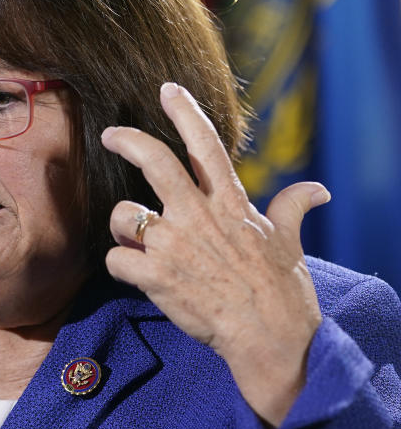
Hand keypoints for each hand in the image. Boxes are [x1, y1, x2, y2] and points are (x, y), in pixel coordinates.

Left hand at [100, 82, 326, 427]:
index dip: (185, 113)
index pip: (206, 145)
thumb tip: (317, 190)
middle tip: (111, 134)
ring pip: (123, 216)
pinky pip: (116, 260)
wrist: (269, 338)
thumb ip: (292, 208)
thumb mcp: (289, 242)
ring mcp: (174, 245)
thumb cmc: (281, 291)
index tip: (167, 89)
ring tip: (135, 244)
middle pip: (154, 161)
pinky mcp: (155, 277)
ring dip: (121, 228)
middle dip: (127, 140)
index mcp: (230, 203)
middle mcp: (198, 216)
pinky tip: (136, 275)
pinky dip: (120, 267)